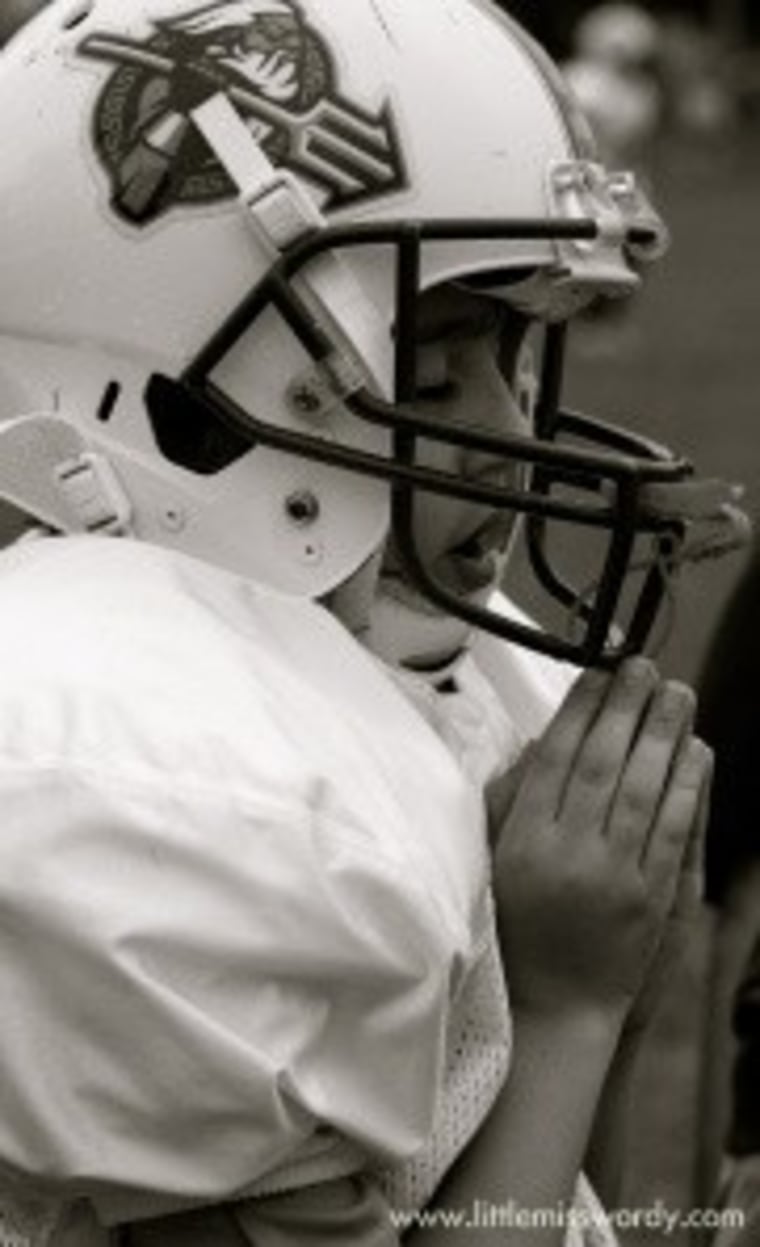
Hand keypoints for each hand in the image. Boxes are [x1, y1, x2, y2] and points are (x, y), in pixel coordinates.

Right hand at [490, 659, 711, 1023]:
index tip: (598, 672)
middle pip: (602, 763)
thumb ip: (508, 802)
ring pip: (643, 790)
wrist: (553, 1009)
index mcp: (522, 839)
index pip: (555, 758)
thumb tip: (536, 743)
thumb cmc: (516, 930)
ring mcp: (613, 876)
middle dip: (626, 708)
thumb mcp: (491, 862)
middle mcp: (568, 852)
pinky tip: (696, 753)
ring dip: (664, 736)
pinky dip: (688, 788)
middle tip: (645, 667)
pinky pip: (673, 832)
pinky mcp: (650, 899)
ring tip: (678, 694)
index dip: (580, 710)